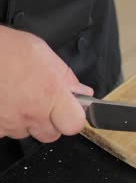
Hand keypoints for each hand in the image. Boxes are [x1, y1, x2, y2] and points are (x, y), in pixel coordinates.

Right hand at [0, 26, 92, 142]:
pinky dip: (6, 122)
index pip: (75, 124)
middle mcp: (32, 113)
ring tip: (17, 99)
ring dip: (26, 121)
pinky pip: (5, 132)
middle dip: (50, 122)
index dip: (74, 118)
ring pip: (27, 133)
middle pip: (51, 134)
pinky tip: (4, 104)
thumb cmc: (4, 49)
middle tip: (41, 103)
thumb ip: (65, 77)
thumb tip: (81, 92)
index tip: (70, 111)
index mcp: (51, 94)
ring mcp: (11, 123)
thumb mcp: (42, 53)